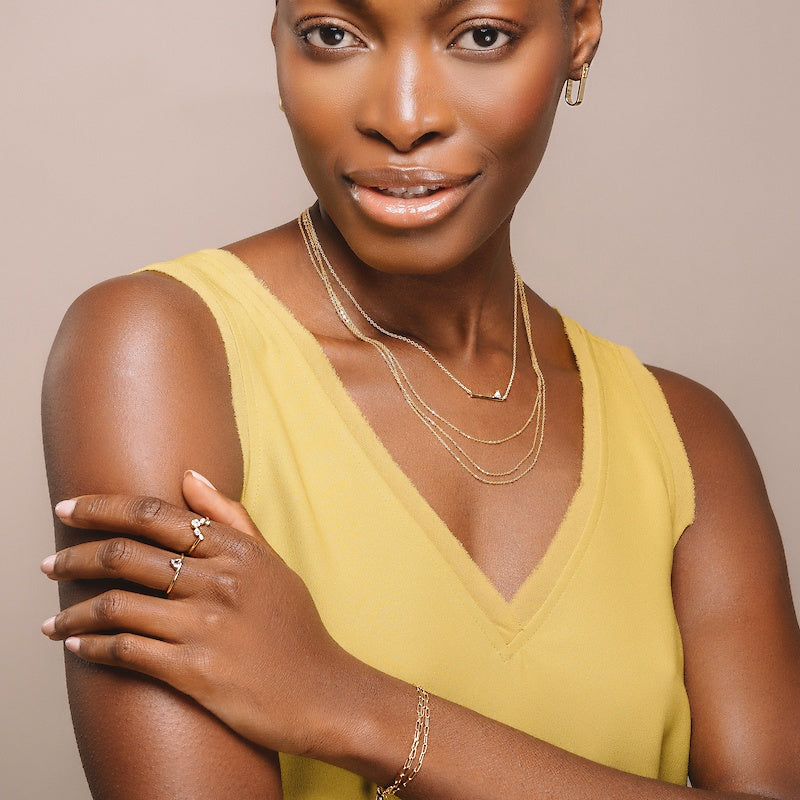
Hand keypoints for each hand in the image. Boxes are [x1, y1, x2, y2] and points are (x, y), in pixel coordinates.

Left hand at [41, 470, 352, 756]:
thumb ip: (231, 517)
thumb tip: (189, 475)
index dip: (103, 507)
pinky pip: (124, 651)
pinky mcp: (192, 671)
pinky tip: (77, 646)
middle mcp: (216, 582)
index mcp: (235, 551)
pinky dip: (91, 647)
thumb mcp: (271, 561)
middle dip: (74, 556)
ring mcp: (203, 626)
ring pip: (115, 605)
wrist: (321, 692)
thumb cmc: (296, 626)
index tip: (70, 507)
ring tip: (52, 620)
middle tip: (49, 563)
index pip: (155, 514)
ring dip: (72, 611)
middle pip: (125, 555)